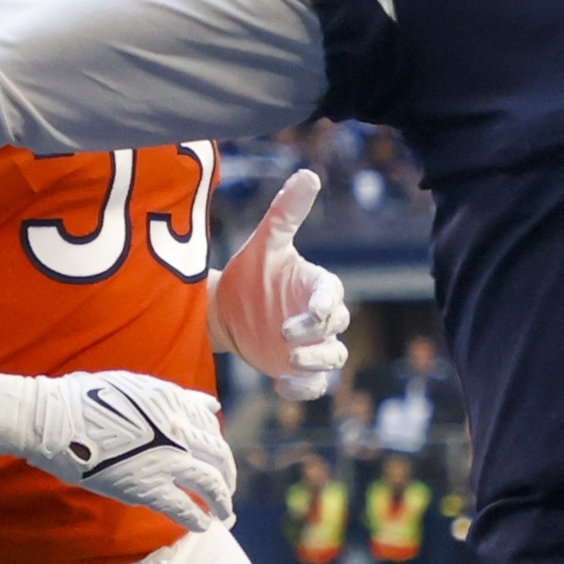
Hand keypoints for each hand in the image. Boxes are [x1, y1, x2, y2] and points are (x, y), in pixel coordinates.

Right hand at [0, 367, 236, 531]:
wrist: (53, 418)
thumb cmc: (84, 399)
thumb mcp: (137, 387)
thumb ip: (177, 397)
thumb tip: (212, 404)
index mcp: (173, 402)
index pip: (209, 424)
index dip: (215, 443)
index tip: (213, 457)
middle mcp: (177, 430)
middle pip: (219, 455)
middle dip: (227, 475)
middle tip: (227, 489)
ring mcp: (166, 460)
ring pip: (210, 484)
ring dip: (222, 502)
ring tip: (224, 514)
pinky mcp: (148, 487)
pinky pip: (184, 508)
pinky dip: (198, 519)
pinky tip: (203, 526)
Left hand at [217, 168, 350, 398]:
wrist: (226, 311)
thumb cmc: (251, 273)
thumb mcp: (266, 242)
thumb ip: (286, 212)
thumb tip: (308, 175)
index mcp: (317, 284)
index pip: (333, 293)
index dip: (325, 302)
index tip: (311, 309)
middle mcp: (321, 316)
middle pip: (337, 327)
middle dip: (317, 332)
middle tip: (286, 333)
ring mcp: (314, 345)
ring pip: (333, 357)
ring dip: (316, 361)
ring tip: (288, 359)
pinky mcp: (300, 370)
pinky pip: (315, 385)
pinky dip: (304, 389)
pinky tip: (282, 385)